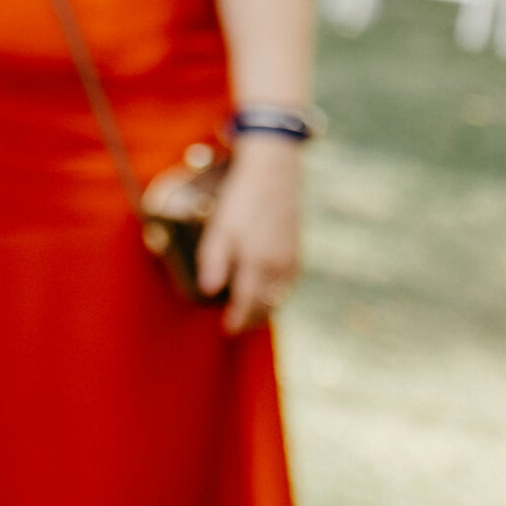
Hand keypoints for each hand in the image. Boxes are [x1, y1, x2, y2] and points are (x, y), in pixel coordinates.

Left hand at [195, 137, 301, 332]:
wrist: (273, 175)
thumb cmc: (240, 201)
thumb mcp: (219, 229)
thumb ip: (213, 262)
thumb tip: (209, 291)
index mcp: (257, 263)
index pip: (247, 303)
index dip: (238, 319)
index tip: (227, 329)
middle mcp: (278, 267)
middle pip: (266, 306)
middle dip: (251, 319)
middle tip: (237, 326)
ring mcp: (290, 260)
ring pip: (280, 297)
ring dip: (266, 309)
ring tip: (250, 314)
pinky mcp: (297, 251)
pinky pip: (288, 284)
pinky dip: (278, 295)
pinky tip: (268, 292)